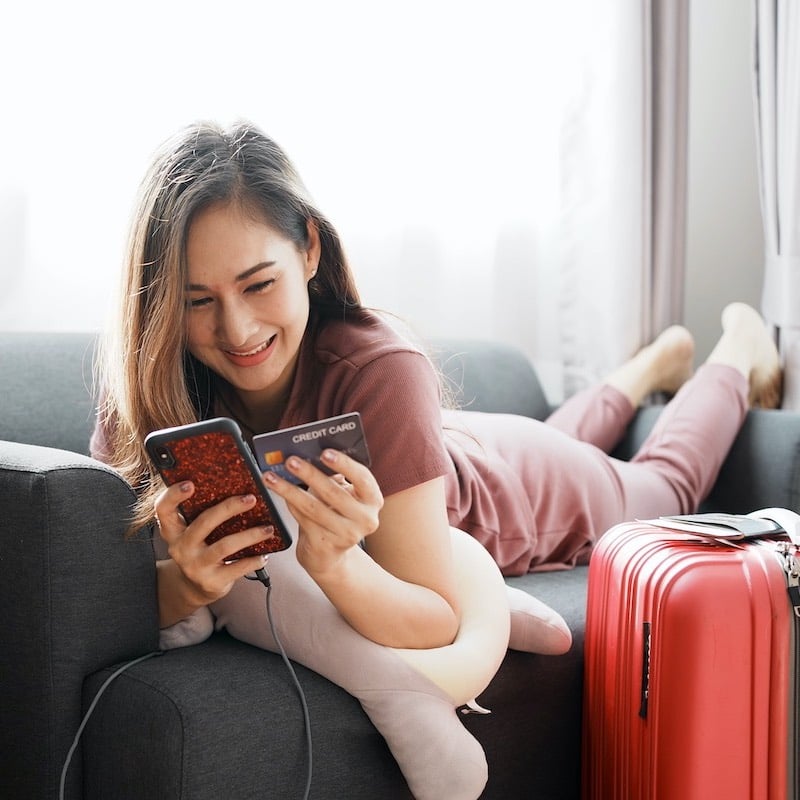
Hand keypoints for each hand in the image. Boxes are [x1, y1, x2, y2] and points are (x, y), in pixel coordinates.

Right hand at [154, 481, 275, 607]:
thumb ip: (203, 513)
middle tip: (251, 499)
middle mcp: (180, 548)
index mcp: (174, 530)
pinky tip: (265, 554)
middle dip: (229, 508)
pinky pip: (237, 568)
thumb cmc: (200, 550)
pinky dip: (253, 560)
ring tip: (268, 528)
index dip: (173, 495)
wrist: (195, 587)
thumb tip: (236, 488)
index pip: (164, 510)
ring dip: (250, 535)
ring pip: (225, 546)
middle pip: (204, 522)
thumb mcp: (193, 532)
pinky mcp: (211, 581)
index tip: (190, 484)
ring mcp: (195, 566)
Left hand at [263, 449, 383, 577]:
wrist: (330, 553)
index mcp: (373, 500)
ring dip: (289, 490)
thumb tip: (307, 457)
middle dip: (309, 474)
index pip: (362, 478)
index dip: (344, 464)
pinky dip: (290, 505)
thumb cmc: (336, 515)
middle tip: (291, 461)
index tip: (324, 453)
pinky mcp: (326, 545)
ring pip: (313, 508)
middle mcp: (365, 519)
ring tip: (272, 477)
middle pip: (333, 493)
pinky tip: (279, 493)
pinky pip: (303, 520)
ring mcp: (346, 535)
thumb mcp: (343, 495)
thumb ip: (333, 478)